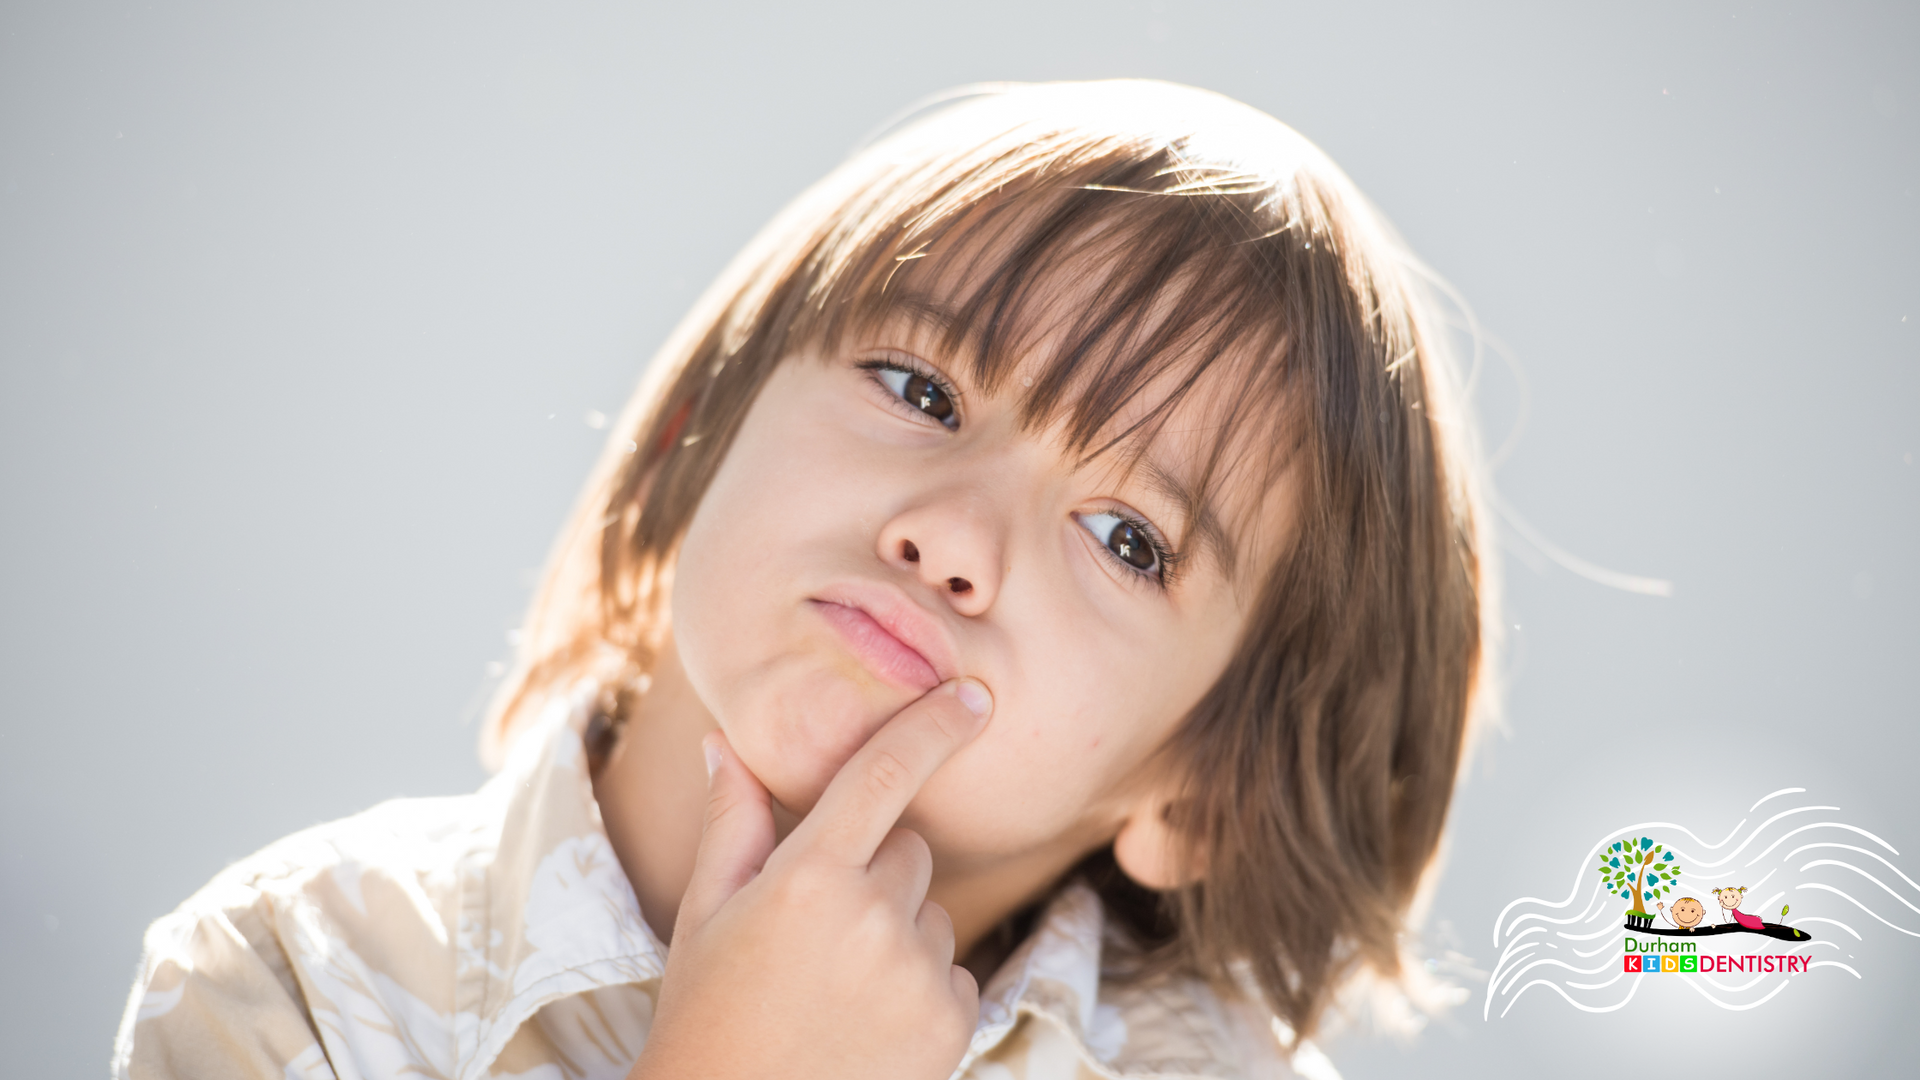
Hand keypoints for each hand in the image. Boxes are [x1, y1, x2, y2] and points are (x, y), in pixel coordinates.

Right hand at [629, 679, 993, 1079]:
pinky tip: (867, 1023)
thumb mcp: (704, 914)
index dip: (934, 726)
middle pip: (910, 850)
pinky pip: (957, 971)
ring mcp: (919, 975)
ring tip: (835, 988)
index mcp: (807, 878)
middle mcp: (873, 919)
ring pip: (933, 913)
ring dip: (900, 933)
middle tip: (817, 931)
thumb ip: (732, 821)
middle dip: (876, 871)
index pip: (885, 774)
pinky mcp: (952, 1023)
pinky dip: (924, 988)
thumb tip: (725, 741)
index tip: (974, 697)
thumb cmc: (709, 1015)